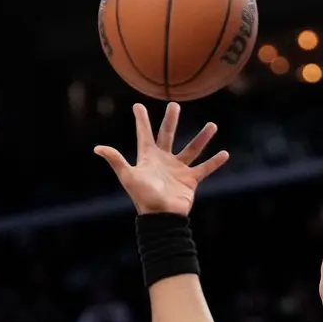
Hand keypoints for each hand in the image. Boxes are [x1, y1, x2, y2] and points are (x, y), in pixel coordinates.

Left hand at [94, 103, 228, 214]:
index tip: (137, 106)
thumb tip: (97, 148)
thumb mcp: (128, 176)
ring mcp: (178, 170)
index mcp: (148, 157)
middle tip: (174, 105)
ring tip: (212, 125)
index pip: (144, 134)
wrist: (161, 217)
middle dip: (170, 120)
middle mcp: (163, 160)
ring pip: (191, 149)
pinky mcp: (190, 180)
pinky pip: (205, 169)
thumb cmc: (143, 197)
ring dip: (202, 138)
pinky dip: (214, 162)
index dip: (140, 120)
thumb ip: (116, 160)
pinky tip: (224, 153)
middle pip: (167, 135)